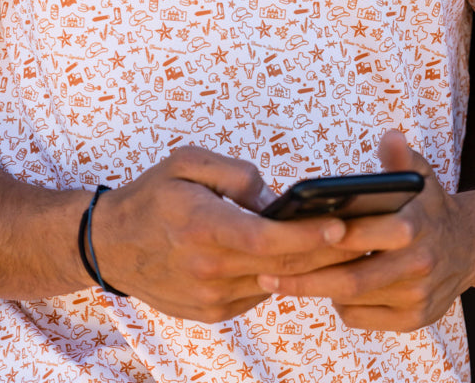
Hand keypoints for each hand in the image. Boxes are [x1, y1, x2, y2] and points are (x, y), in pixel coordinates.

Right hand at [88, 146, 362, 322]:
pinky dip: (280, 276)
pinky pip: (257, 293)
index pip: (267, 239)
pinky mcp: (212, 312)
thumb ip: (235, 174)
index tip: (342, 222)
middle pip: (281, 265)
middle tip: (364, 235)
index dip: (308, 233)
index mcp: (203, 228)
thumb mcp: (187, 162)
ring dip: (309, 267)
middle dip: (326, 251)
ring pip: (274, 283)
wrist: (110, 244)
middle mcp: (209, 270)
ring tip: (343, 245)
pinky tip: (300, 259)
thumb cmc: (152, 196)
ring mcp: (211, 297)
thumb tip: (274, 197)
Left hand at [257, 131, 474, 331]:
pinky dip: (339, 305)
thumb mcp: (421, 176)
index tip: (289, 237)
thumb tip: (389, 137)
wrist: (472, 246)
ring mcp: (416, 297)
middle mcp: (417, 266)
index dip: (325, 240)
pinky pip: (363, 317)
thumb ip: (401, 157)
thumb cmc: (430, 206)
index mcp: (414, 227)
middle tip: (266, 273)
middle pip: (350, 279)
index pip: (361, 237)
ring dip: (316, 290)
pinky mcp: (413, 320)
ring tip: (281, 279)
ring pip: (352, 300)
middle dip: (305, 278)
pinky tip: (324, 287)